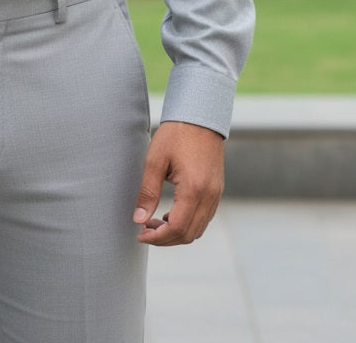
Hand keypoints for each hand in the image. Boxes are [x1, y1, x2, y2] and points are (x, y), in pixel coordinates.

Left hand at [132, 120, 223, 245]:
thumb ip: (147, 192)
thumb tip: (138, 219)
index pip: (177, 228)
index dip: (157, 237)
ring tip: (155, 223)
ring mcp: (216, 194)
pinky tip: (171, 214)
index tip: (140, 234)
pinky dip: (188, 223)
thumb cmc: (176, 134)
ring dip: (177, 233)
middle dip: (166, 239)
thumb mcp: (155, 160)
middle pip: (189, 234)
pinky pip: (204, 217)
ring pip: (198, 229)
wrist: (200, 116)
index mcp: (194, 189)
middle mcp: (209, 196)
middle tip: (145, 231)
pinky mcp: (217, 190)